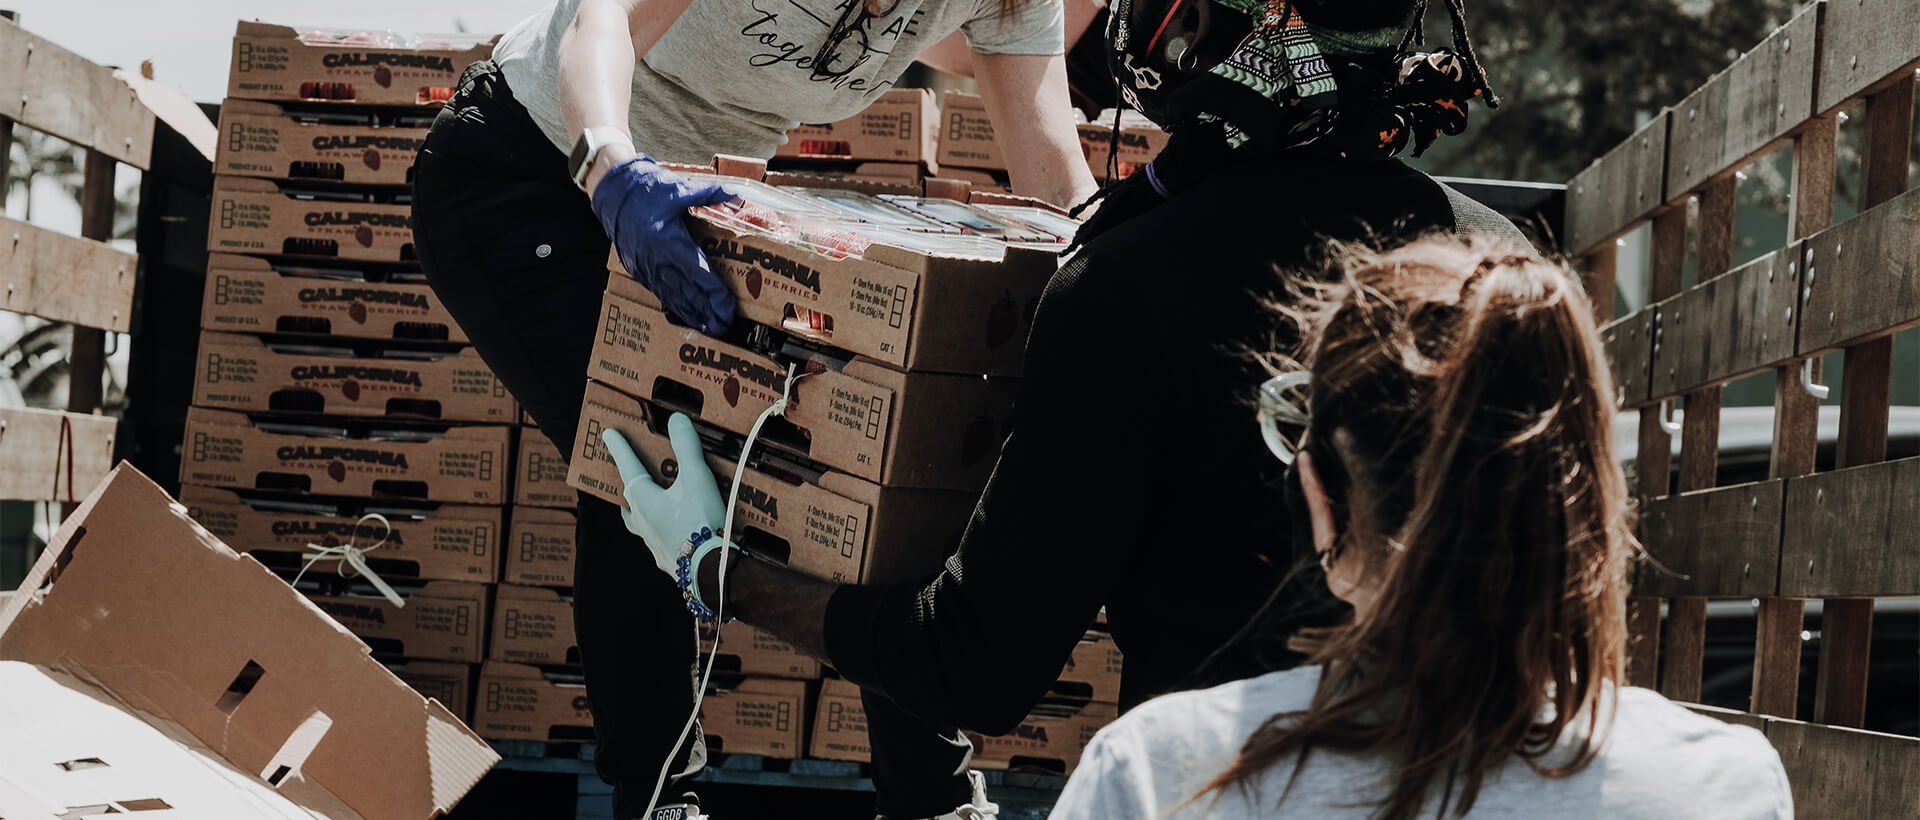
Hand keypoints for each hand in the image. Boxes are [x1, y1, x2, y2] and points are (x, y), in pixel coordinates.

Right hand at [590, 156, 738, 334]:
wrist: (612, 194)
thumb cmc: (645, 190)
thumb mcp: (679, 189)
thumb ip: (709, 194)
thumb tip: (735, 195)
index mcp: (669, 241)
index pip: (699, 273)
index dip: (715, 293)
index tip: (729, 307)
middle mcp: (658, 260)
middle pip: (688, 293)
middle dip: (708, 312)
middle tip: (726, 326)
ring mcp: (646, 268)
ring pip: (674, 298)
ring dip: (693, 315)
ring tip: (711, 328)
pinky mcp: (640, 270)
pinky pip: (661, 293)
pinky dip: (676, 306)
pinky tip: (688, 316)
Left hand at [599, 413, 726, 578]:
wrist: (711, 569)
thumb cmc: (701, 521)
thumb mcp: (697, 478)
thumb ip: (686, 446)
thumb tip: (677, 419)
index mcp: (643, 499)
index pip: (628, 467)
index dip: (620, 448)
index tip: (608, 434)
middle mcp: (641, 522)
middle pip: (629, 499)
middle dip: (629, 485)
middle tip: (631, 475)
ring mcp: (652, 543)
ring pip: (639, 523)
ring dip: (641, 511)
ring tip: (651, 505)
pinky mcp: (667, 559)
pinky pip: (658, 541)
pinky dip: (663, 531)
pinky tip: (675, 532)